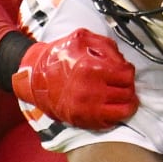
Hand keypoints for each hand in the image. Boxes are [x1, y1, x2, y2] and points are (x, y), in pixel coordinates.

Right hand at [11, 29, 137, 129]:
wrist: (35, 77)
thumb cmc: (58, 57)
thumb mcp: (82, 40)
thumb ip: (107, 46)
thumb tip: (123, 62)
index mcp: (91, 69)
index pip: (127, 74)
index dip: (127, 72)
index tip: (123, 72)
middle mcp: (90, 91)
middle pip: (128, 92)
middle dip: (128, 87)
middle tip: (121, 84)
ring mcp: (87, 109)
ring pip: (124, 110)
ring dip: (126, 102)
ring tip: (120, 96)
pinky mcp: (83, 120)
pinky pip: (111, 122)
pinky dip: (115, 114)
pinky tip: (109, 106)